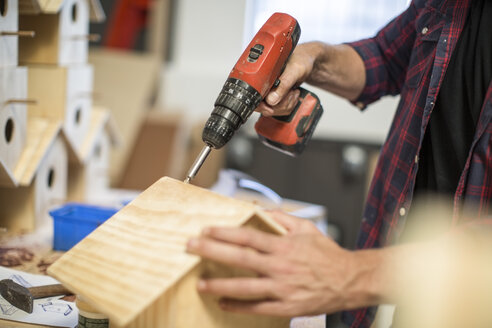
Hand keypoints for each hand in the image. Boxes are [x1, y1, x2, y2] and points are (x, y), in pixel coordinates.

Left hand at [186, 210, 360, 316]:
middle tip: (191, 248)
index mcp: (283, 245)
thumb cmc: (327, 254)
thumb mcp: (306, 228)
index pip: (248, 236)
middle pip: (240, 258)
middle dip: (212, 251)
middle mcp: (279, 266)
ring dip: (220, 284)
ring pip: (245, 286)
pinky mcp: (285, 306)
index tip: (206, 230)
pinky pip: (257, 308)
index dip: (224, 232)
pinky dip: (238, 306)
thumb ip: (282, 218)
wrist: (349, 280)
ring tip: (200, 282)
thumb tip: (259, 210)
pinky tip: (223, 302)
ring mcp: (281, 288)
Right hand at [256, 42, 324, 116]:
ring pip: (273, 109)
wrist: (308, 61)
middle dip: (280, 104)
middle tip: (290, 93)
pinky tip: (292, 94)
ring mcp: (270, 90)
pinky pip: (280, 108)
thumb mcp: (295, 70)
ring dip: (286, 104)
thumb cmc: (302, 59)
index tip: (271, 108)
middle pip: (265, 106)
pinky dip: (289, 105)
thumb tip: (271, 99)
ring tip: (293, 92)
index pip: (256, 96)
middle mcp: (264, 83)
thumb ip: (284, 84)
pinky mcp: (277, 95)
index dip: (262, 105)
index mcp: (263, 75)